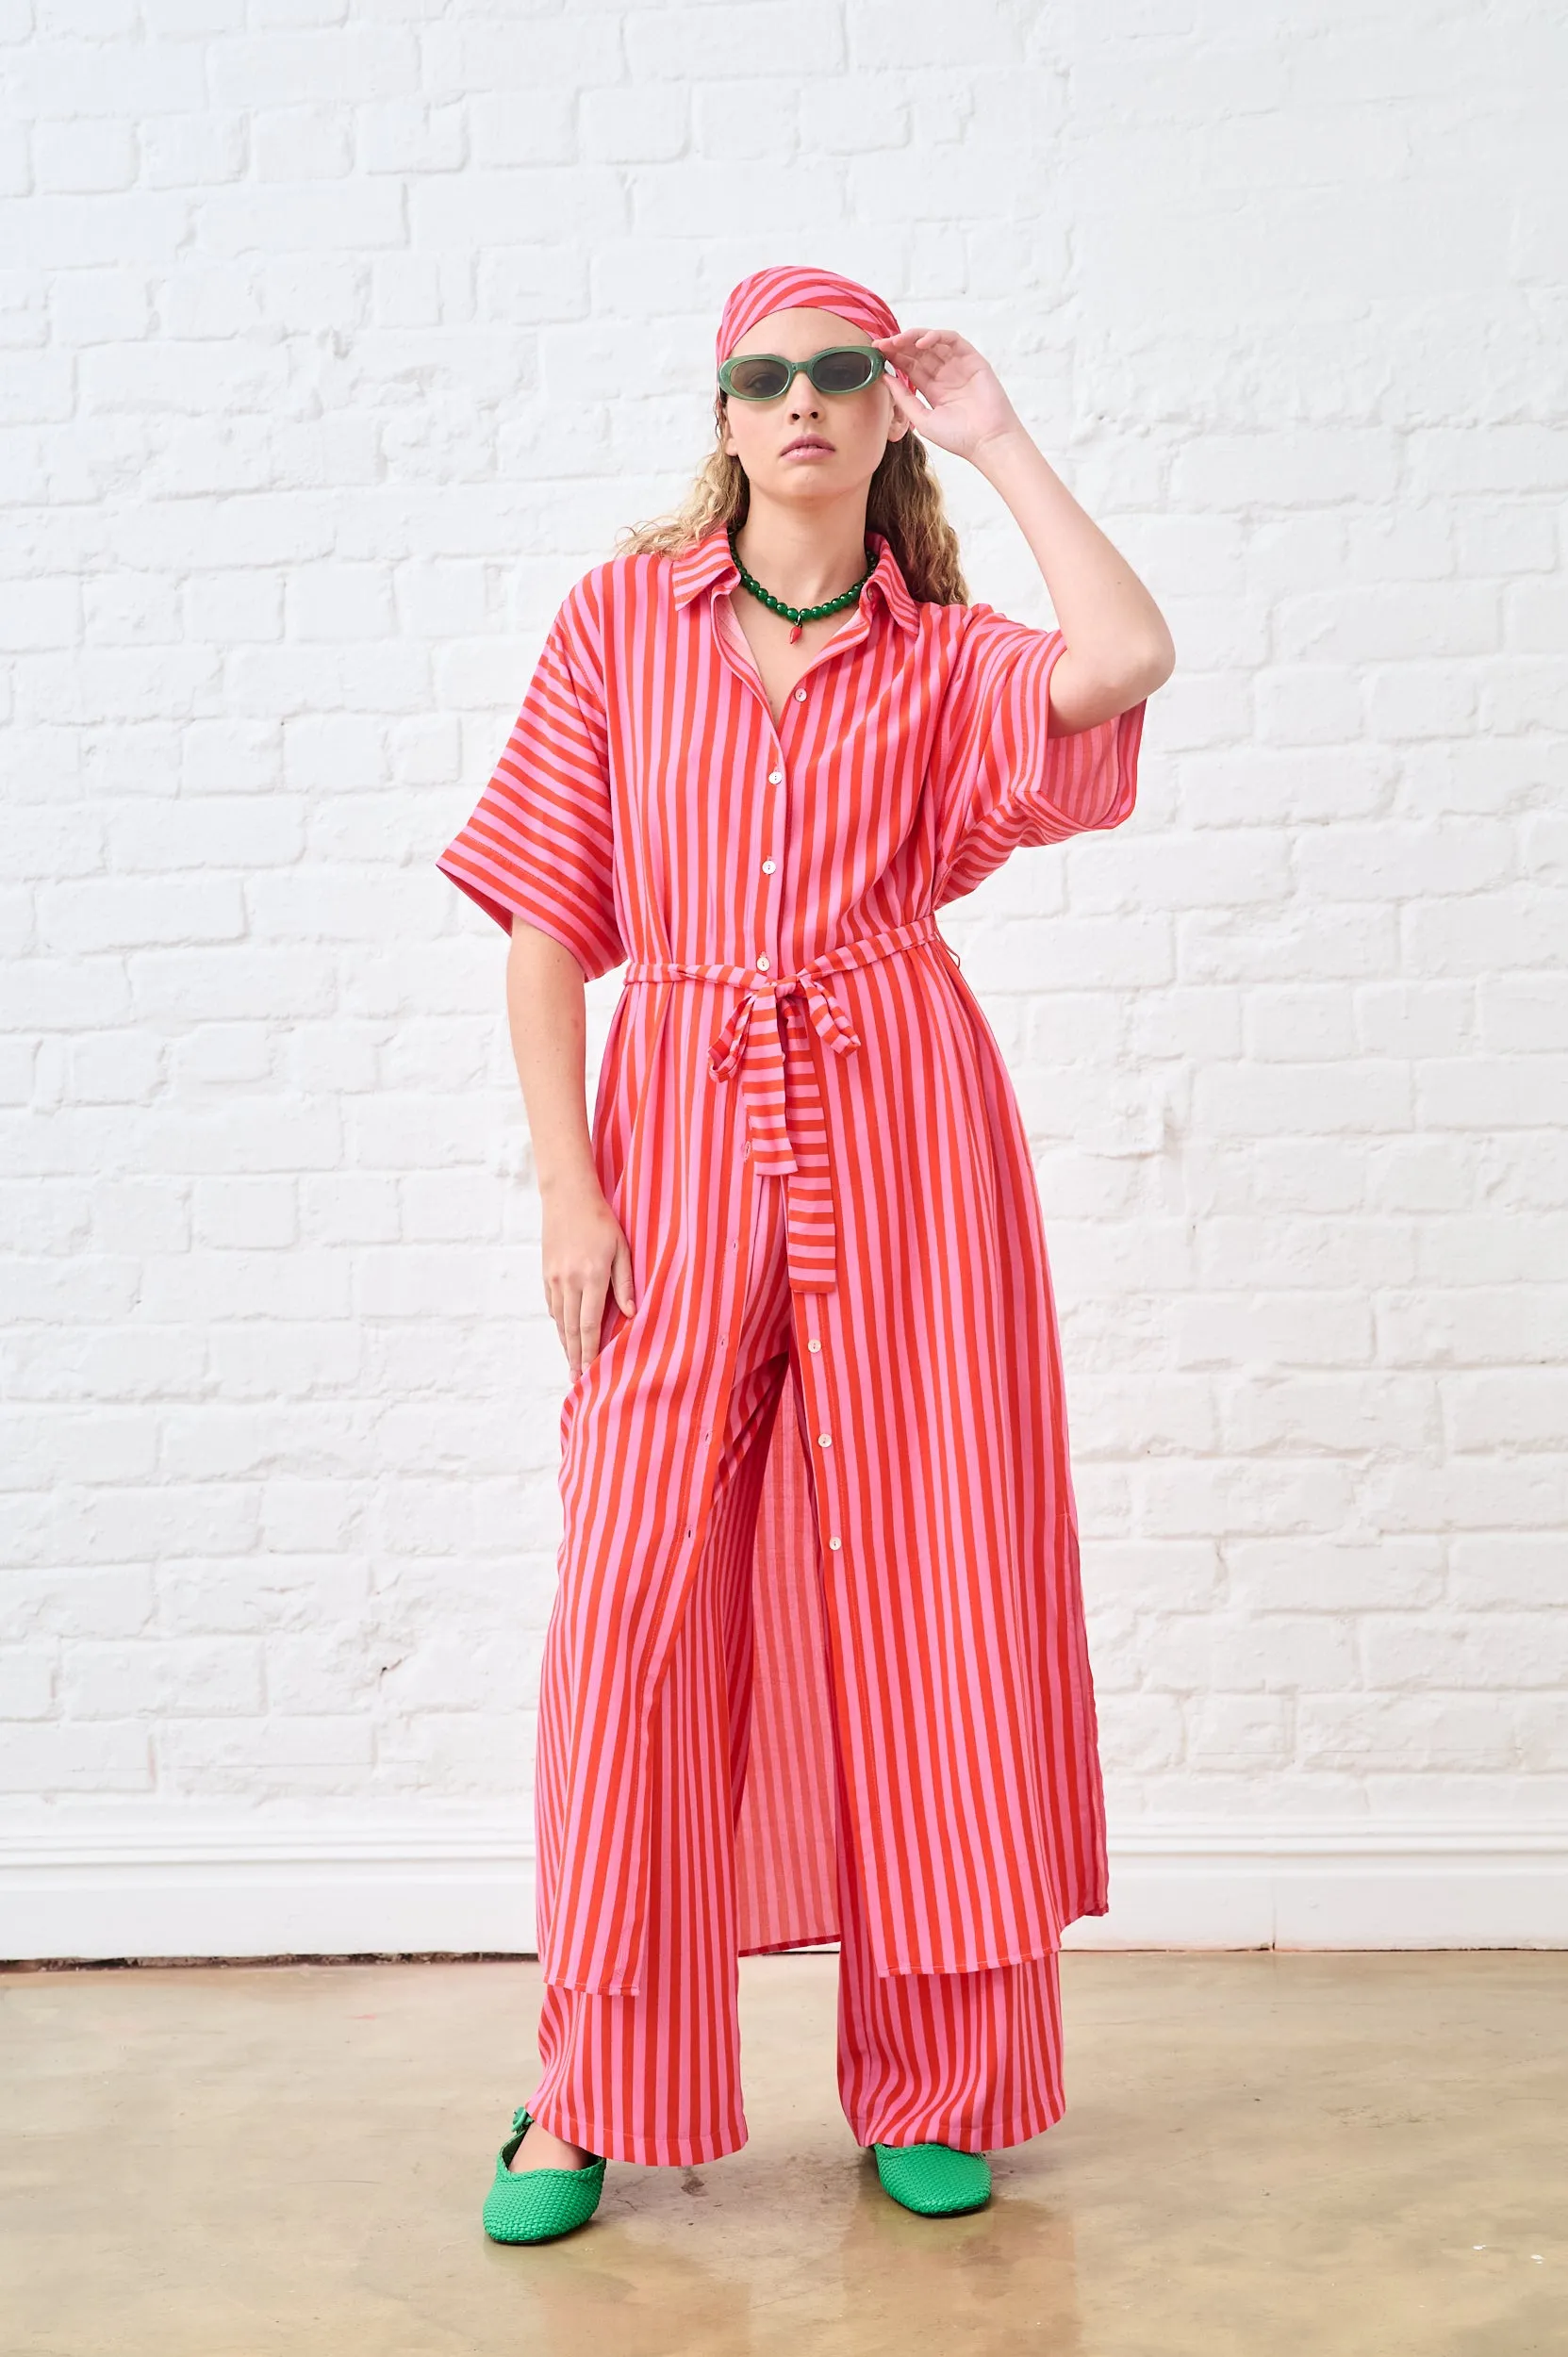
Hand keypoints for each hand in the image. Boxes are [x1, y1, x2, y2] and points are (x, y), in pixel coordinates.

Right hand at [541, 1180, 635, 1380]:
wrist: (567, 1196)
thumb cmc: (601, 1220)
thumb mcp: (622, 1248)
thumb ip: (625, 1282)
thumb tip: (631, 1315)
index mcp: (592, 1277)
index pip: (589, 1325)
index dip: (590, 1351)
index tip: (591, 1371)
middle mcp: (569, 1282)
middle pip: (571, 1330)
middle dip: (575, 1357)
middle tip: (577, 1379)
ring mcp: (554, 1278)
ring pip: (559, 1320)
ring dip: (565, 1344)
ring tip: (571, 1364)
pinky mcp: (546, 1273)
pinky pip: (553, 1305)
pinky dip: (559, 1323)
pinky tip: (565, 1332)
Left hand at [873, 328, 1026, 464]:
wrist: (987, 442)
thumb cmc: (958, 437)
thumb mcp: (922, 419)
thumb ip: (903, 399)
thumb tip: (884, 378)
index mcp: (932, 388)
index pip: (909, 366)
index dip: (893, 357)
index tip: (875, 353)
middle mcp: (945, 374)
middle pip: (918, 352)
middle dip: (898, 345)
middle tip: (881, 344)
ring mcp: (958, 365)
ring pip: (933, 342)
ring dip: (914, 337)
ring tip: (897, 341)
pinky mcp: (973, 359)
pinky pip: (952, 340)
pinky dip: (936, 336)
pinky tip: (921, 343)